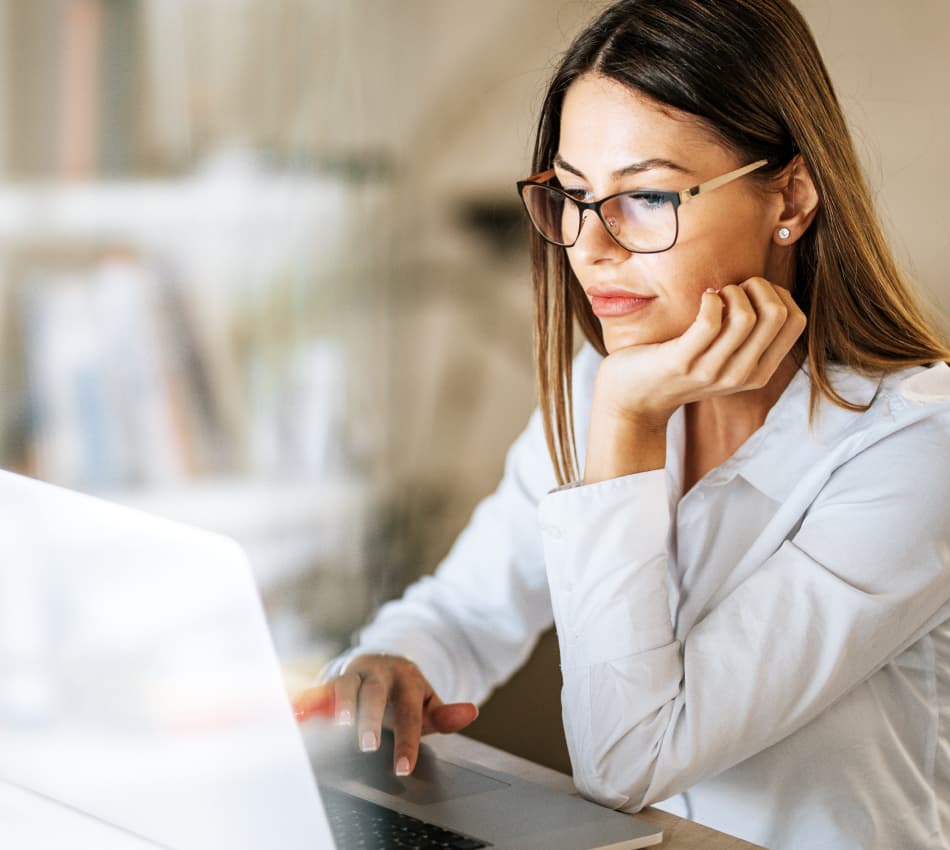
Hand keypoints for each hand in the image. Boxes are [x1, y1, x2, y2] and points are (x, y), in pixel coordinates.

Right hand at [292, 654, 477, 775]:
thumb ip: (446, 713)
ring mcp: (354, 674)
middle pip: (375, 694)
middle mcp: (379, 674)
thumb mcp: (427, 703)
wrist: (381, 663)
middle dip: (370, 718)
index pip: (408, 713)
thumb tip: (469, 712)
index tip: (403, 767)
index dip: (406, 741)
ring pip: (346, 686)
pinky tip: (295, 712)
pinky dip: (306, 700)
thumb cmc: (405, 693)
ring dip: (341, 704)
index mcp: (406, 680)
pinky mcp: (332, 679)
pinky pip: (318, 689)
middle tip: (368, 745)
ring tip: (339, 725)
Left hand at [596, 278, 806, 422]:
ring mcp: (712, 371)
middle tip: (732, 289)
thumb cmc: (679, 366)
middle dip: (759, 287)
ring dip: (732, 291)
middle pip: (777, 314)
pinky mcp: (682, 363)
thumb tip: (767, 291)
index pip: (796, 321)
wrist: (632, 399)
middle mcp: (741, 375)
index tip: (752, 293)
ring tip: (715, 294)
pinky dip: (709, 300)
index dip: (779, 294)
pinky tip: (702, 299)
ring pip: (747, 316)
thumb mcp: (724, 357)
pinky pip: (710, 321)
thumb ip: (748, 336)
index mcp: (759, 372)